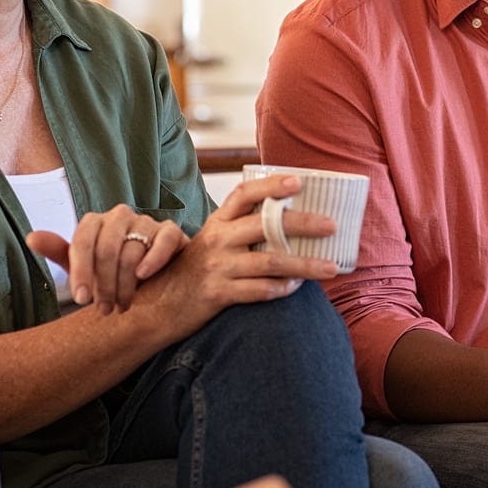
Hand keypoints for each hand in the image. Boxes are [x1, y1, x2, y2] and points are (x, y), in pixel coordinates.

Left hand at [28, 206, 186, 310]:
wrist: (152, 277)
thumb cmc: (112, 272)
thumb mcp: (83, 266)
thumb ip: (60, 252)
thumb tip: (31, 238)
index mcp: (95, 222)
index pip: (82, 242)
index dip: (81, 272)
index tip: (81, 300)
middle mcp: (120, 216)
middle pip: (107, 248)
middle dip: (104, 284)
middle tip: (105, 309)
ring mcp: (147, 221)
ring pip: (132, 249)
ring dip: (126, 283)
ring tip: (123, 305)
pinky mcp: (170, 231)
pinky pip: (163, 239)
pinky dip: (154, 258)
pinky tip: (144, 276)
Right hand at [128, 175, 342, 339]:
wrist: (157, 306)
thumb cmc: (193, 271)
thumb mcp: (210, 241)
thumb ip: (239, 230)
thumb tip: (290, 222)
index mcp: (217, 222)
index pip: (244, 194)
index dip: (271, 185)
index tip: (299, 181)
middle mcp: (217, 240)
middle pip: (265, 225)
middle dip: (301, 224)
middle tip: (331, 225)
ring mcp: (217, 267)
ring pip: (269, 262)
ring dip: (304, 265)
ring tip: (331, 268)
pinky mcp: (217, 294)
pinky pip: (257, 291)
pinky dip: (280, 289)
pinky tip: (297, 288)